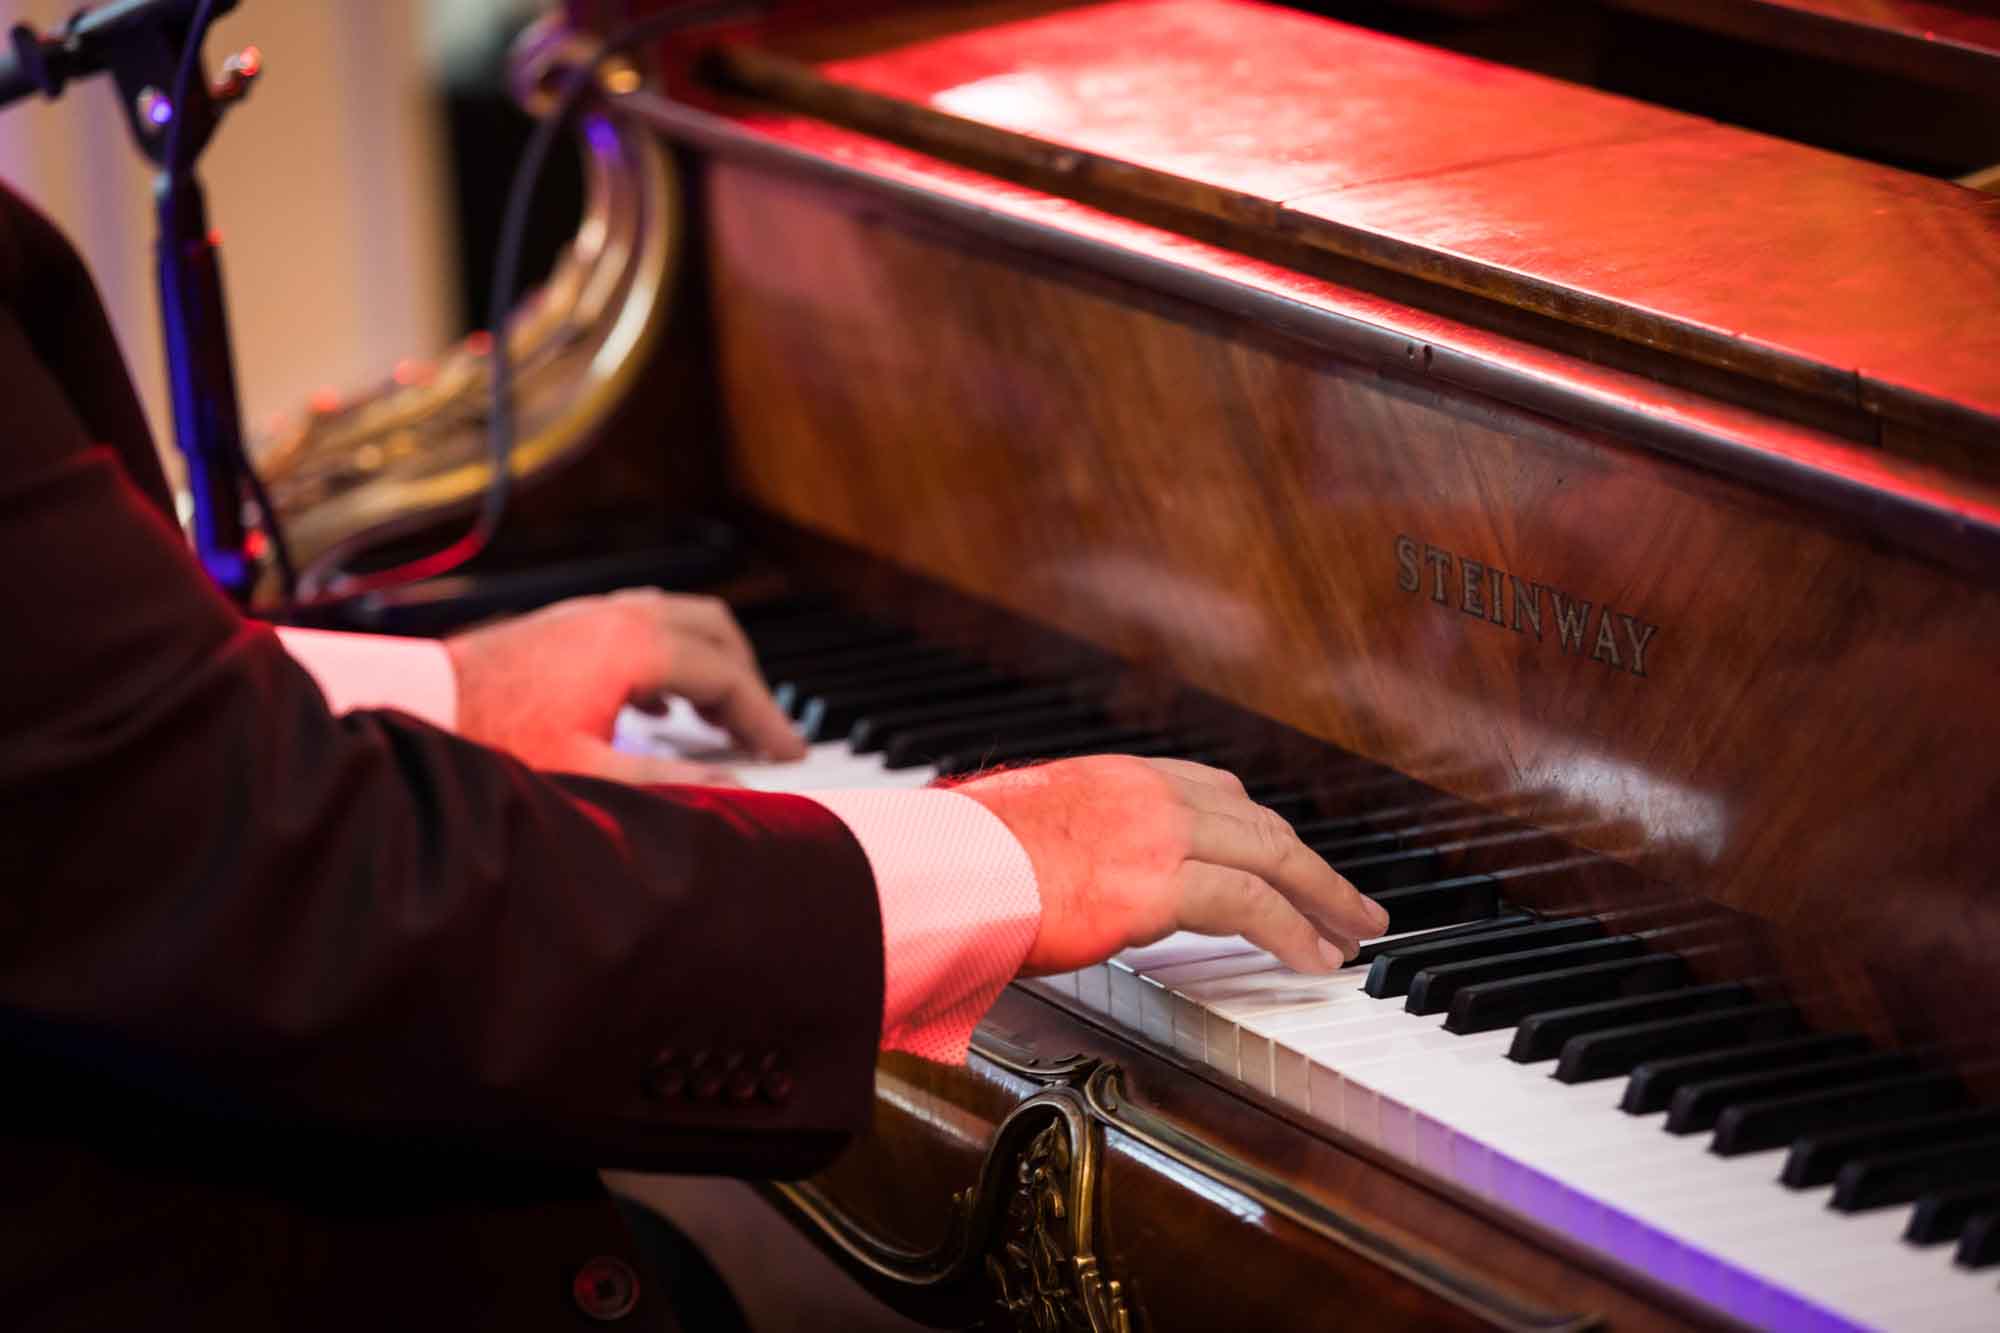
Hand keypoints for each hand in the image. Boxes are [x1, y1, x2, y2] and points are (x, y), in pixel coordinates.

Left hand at [444, 589, 804, 783]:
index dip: (766, 718)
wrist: (412, 706)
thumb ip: (672, 783)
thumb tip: (738, 790)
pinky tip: (655, 705)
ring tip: (719, 721)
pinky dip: (670, 657)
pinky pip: (641, 623)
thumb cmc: (490, 742)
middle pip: (714, 630)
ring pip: (677, 620)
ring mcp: (587, 613)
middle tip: (764, 732)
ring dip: (709, 665)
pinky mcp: (562, 624)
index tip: (789, 756)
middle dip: (748, 680)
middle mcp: (615, 615)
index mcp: (633, 646)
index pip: (727, 675)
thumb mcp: (591, 776)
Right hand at [957, 756, 1388, 974]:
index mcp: (1112, 778)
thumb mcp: (1016, 838)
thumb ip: (1058, 849)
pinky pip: (1251, 904)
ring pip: (1270, 854)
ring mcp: (1156, 832)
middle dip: (1309, 861)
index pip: (1214, 790)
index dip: (1262, 827)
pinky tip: (1313, 958)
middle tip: (1345, 898)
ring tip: (1351, 932)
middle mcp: (1145, 792)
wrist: (938, 872)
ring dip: (1321, 896)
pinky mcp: (1159, 883)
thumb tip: (1051, 882)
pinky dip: (1292, 931)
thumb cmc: (957, 865)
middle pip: (1257, 819)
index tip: (1287, 853)